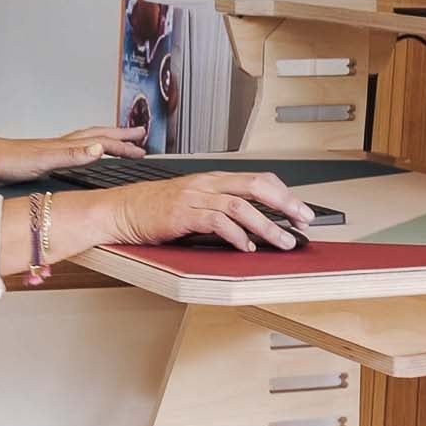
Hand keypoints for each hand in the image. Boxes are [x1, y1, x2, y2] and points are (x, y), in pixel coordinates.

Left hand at [0, 125, 147, 183]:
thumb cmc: (8, 161)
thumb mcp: (44, 160)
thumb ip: (72, 155)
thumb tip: (100, 148)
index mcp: (66, 145)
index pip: (103, 141)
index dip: (124, 143)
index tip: (143, 145)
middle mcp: (61, 146)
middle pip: (98, 137)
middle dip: (120, 137)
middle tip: (140, 138)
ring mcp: (52, 152)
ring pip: (87, 142)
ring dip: (105, 141)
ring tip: (118, 144)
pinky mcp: (43, 161)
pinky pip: (74, 153)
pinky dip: (87, 152)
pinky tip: (84, 159)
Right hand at [108, 169, 314, 251]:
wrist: (122, 210)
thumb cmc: (154, 210)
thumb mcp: (192, 204)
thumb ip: (219, 210)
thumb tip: (252, 227)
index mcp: (212, 180)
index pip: (258, 179)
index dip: (284, 194)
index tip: (300, 211)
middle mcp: (207, 184)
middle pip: (256, 186)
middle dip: (285, 204)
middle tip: (303, 221)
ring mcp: (195, 197)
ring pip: (241, 206)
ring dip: (267, 225)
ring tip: (282, 241)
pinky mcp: (183, 214)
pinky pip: (217, 221)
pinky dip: (236, 235)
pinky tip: (246, 247)